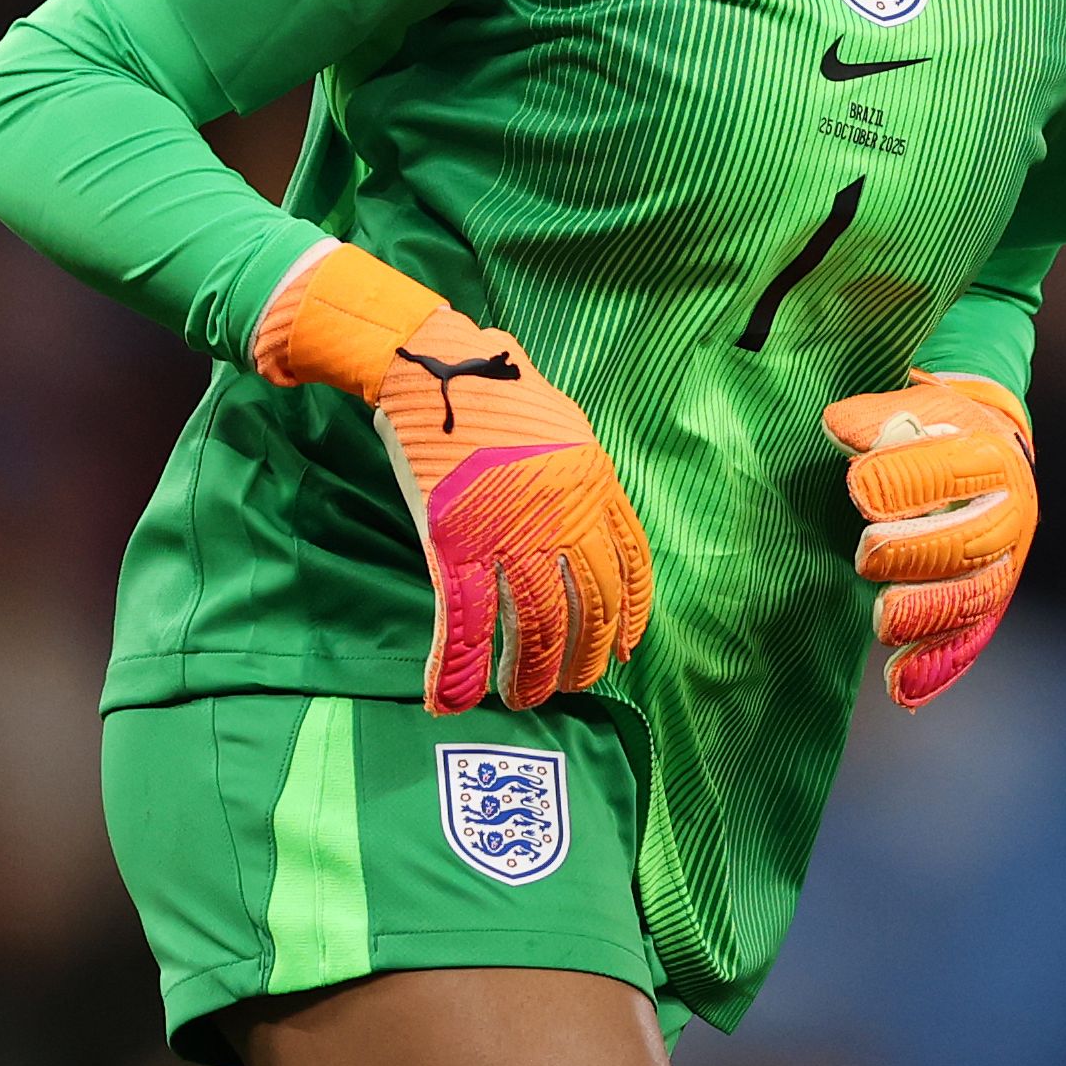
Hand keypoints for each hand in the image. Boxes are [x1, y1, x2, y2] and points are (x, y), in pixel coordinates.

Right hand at [255, 243, 654, 712]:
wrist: (436, 365)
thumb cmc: (496, 389)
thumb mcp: (563, 428)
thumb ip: (580, 478)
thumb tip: (586, 521)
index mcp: (592, 484)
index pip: (629, 564)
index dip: (630, 616)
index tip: (624, 652)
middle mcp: (561, 513)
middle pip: (586, 605)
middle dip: (581, 657)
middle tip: (569, 687)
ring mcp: (508, 531)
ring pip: (532, 623)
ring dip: (527, 673)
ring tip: (521, 700)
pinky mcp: (455, 540)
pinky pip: (465, 618)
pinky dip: (459, 665)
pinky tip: (454, 696)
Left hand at [822, 370, 1035, 707]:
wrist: (992, 452)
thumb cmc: (936, 431)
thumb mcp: (913, 411)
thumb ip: (877, 420)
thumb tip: (838, 428)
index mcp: (990, 457)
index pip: (953, 471)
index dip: (907, 479)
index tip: (859, 486)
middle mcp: (1008, 515)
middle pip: (969, 543)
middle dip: (917, 551)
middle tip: (867, 557)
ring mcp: (1003, 566)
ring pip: (974, 599)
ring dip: (928, 615)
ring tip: (882, 623)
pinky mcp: (988, 605)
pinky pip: (969, 642)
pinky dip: (935, 668)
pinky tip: (900, 688)